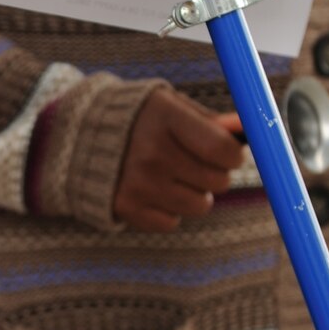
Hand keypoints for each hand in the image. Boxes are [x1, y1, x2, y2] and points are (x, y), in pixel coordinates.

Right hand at [113, 88, 244, 231]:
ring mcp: (138, 183)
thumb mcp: (171, 107)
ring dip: (196, 194)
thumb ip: (210, 121)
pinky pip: (173, 222)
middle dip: (216, 174)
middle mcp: (151, 152)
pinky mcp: (126, 207)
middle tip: (198, 164)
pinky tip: (154, 190)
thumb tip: (249, 128)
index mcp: (165, 117)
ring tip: (176, 177)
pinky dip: (170, 210)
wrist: (79, 138)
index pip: (222, 150)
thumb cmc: (141, 119)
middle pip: (216, 181)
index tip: (227, 154)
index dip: (233, 156)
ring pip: (200, 206)